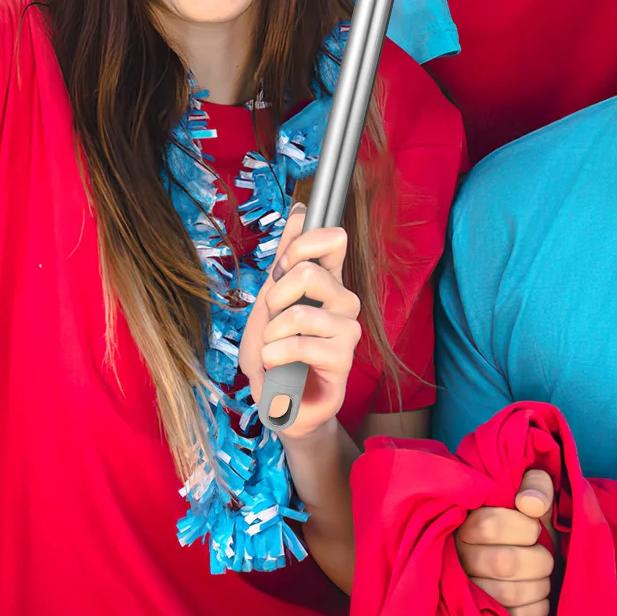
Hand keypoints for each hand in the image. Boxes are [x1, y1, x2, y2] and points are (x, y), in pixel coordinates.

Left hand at [240, 206, 361, 438]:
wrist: (277, 404)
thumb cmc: (275, 352)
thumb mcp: (269, 301)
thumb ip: (286, 258)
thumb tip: (300, 211)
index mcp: (327, 281)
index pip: (333, 238)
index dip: (303, 244)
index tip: (281, 270)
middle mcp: (343, 301)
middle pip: (311, 271)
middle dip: (276, 294)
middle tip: (271, 318)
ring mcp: (347, 330)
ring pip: (302, 311)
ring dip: (273, 332)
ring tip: (272, 348)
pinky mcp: (343, 360)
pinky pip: (303, 344)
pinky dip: (276, 354)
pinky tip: (277, 364)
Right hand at [455, 467, 555, 615]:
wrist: (529, 551)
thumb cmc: (527, 516)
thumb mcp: (532, 488)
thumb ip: (535, 484)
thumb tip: (530, 504)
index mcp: (465, 521)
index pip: (490, 526)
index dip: (525, 528)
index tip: (535, 527)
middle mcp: (459, 556)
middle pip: (504, 563)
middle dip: (539, 559)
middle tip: (545, 555)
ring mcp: (468, 590)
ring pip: (510, 594)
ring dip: (540, 584)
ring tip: (542, 575)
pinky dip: (538, 607)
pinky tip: (538, 594)